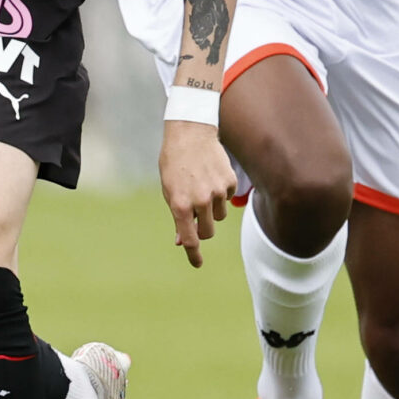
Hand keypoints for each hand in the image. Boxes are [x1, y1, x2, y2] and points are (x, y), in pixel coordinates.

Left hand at [157, 116, 233, 267]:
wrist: (190, 134)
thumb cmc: (174, 164)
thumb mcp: (169, 190)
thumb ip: (177, 216)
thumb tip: (182, 241)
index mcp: (181, 205)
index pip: (190, 239)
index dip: (194, 255)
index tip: (197, 264)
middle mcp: (201, 201)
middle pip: (208, 232)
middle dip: (203, 229)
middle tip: (197, 218)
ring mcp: (218, 191)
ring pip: (219, 216)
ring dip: (211, 209)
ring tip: (201, 187)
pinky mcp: (230, 182)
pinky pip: (228, 198)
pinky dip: (221, 193)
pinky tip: (211, 176)